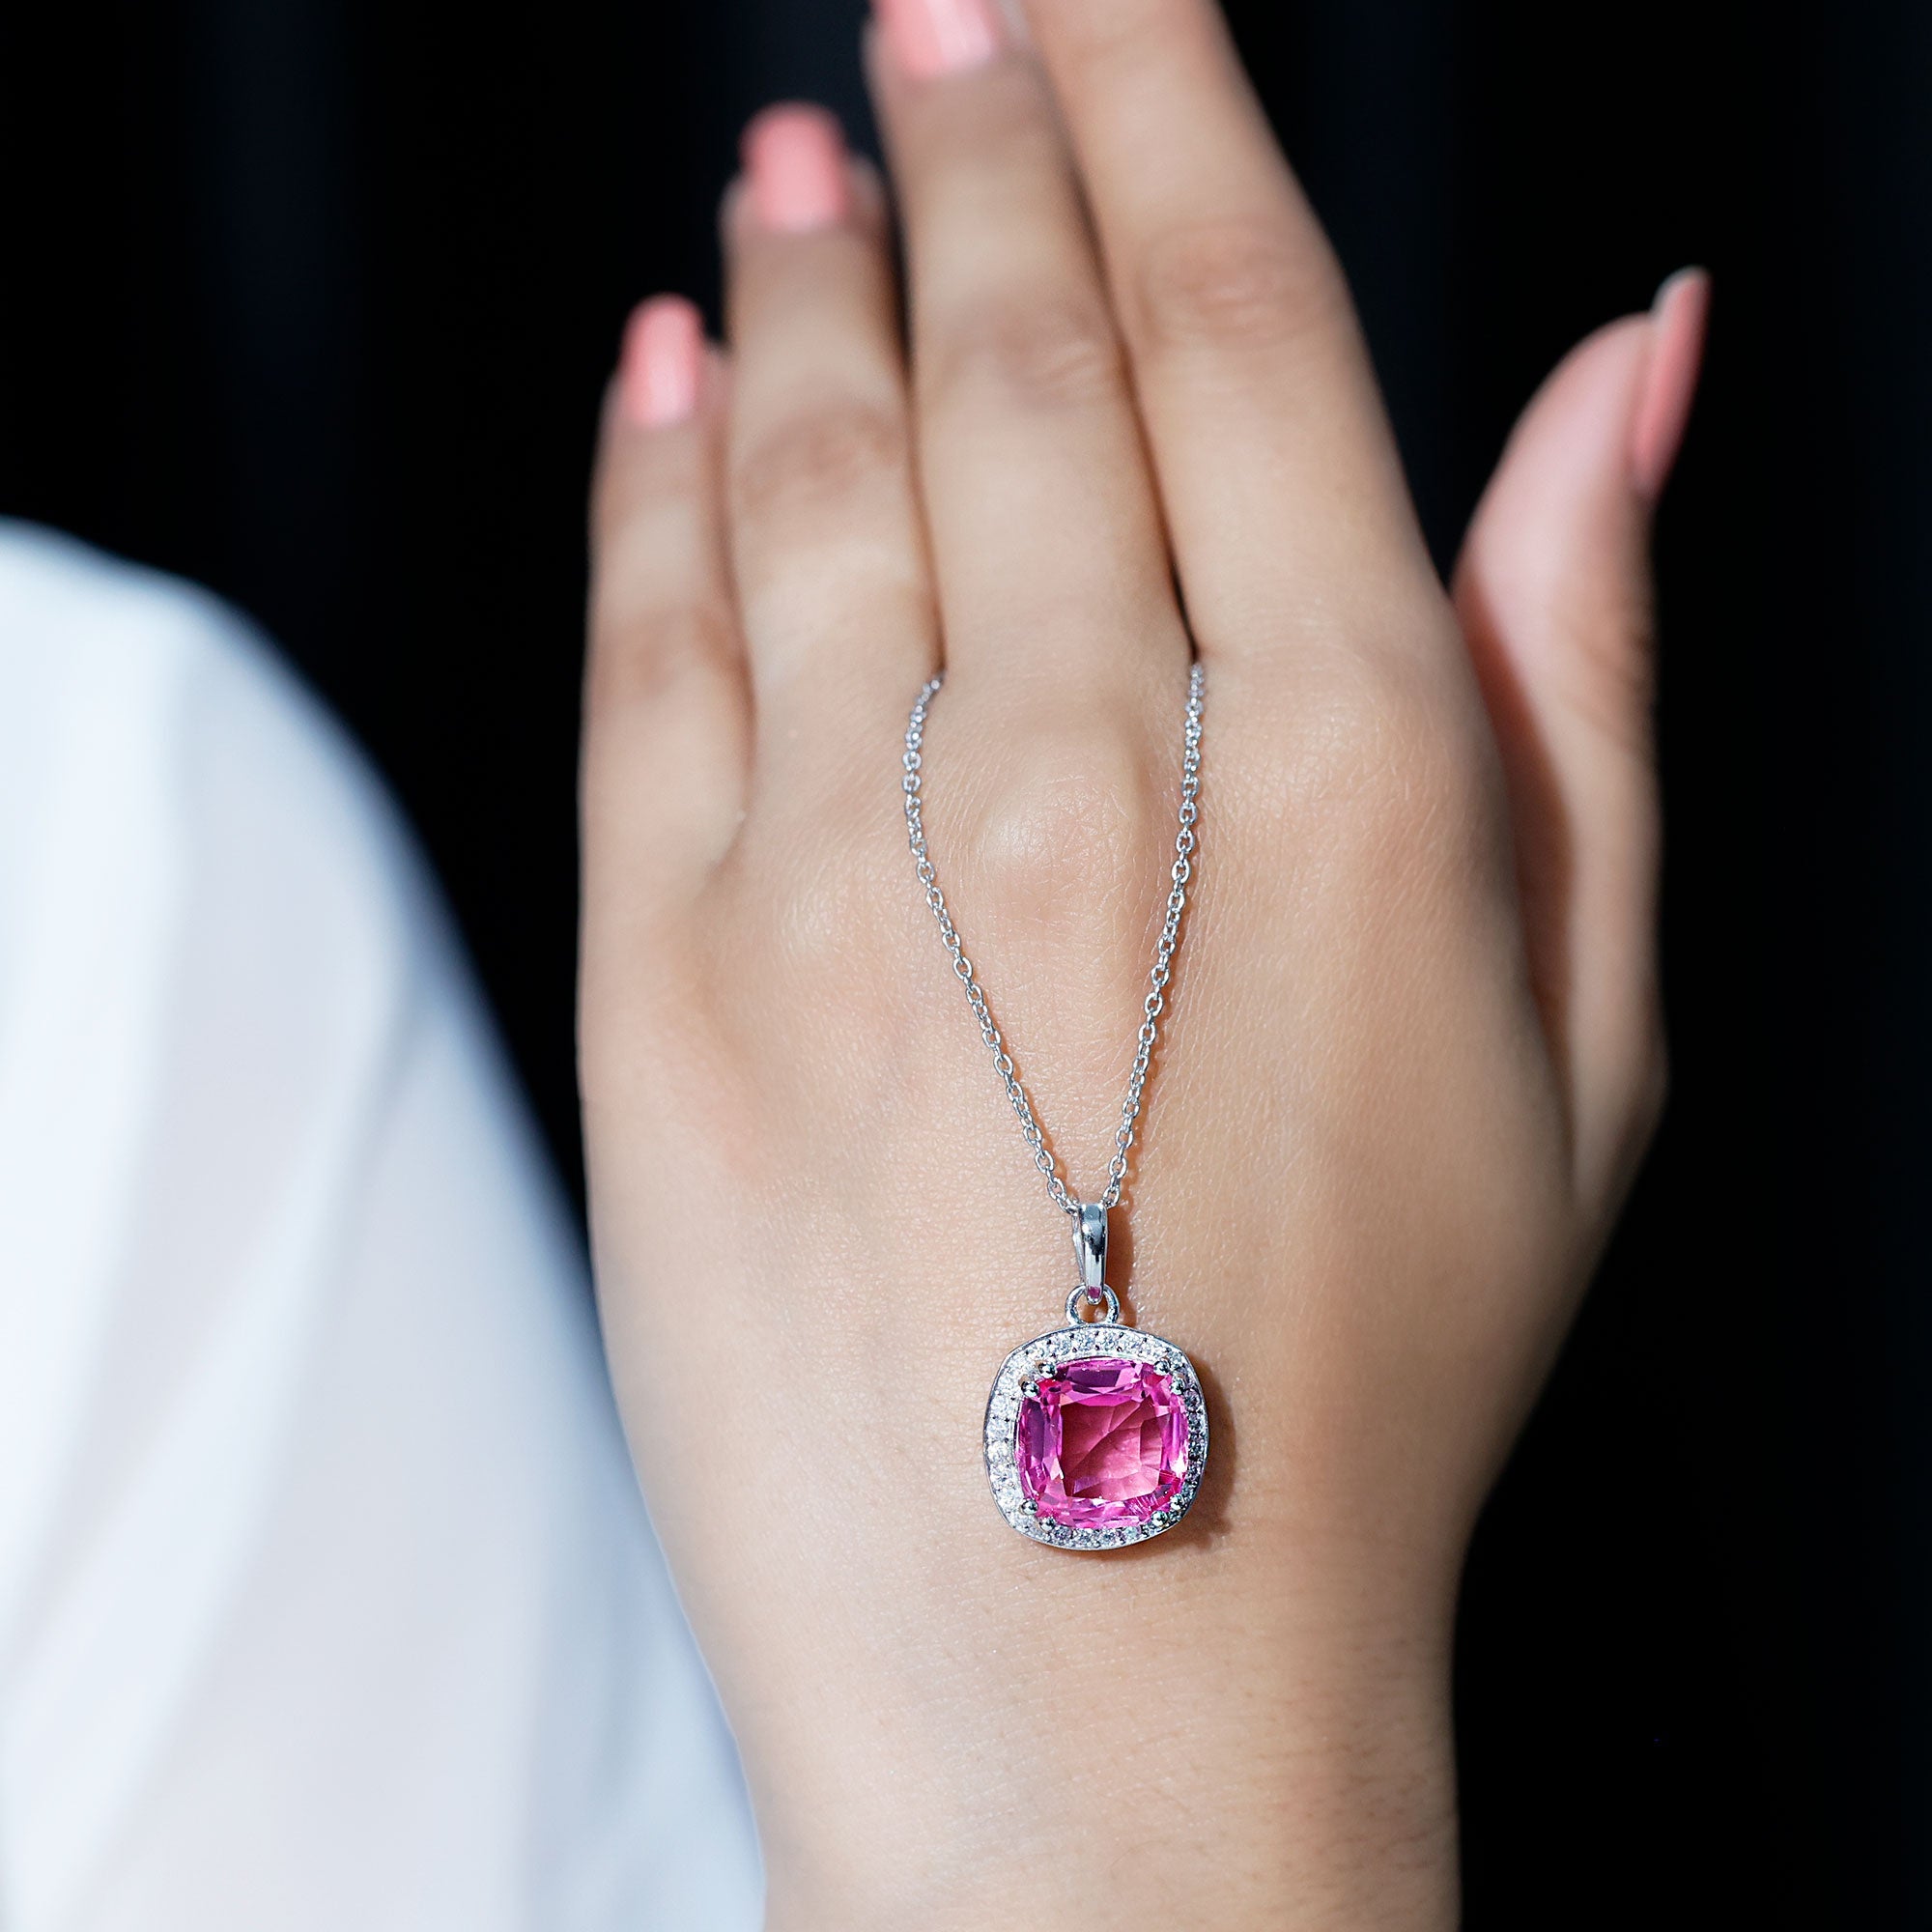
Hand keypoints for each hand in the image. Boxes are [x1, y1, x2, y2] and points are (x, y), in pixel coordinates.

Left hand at [580, 2, 1706, 1924]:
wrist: (1101, 1686)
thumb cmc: (1365, 1375)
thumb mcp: (1580, 1038)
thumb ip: (1595, 669)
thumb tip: (1630, 365)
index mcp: (1355, 768)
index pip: (1240, 319)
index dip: (1155, 100)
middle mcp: (1092, 771)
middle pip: (1021, 347)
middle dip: (973, 137)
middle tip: (929, 16)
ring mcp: (848, 869)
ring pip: (820, 463)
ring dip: (808, 277)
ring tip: (796, 163)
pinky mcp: (665, 978)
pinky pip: (651, 646)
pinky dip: (655, 478)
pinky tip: (669, 367)